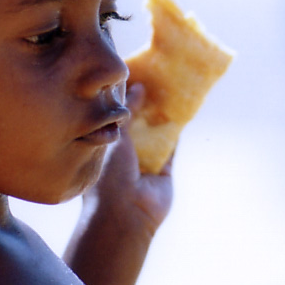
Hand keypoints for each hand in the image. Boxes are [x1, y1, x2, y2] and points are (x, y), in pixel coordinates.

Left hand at [84, 83, 173, 237]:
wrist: (126, 213)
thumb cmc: (108, 175)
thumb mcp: (112, 135)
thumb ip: (124, 111)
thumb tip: (137, 86)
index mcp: (102, 143)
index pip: (112, 114)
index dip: (121, 96)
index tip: (130, 72)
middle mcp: (122, 150)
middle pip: (136, 120)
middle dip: (144, 101)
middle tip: (155, 74)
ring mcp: (143, 159)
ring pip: (155, 131)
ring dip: (162, 113)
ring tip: (171, 86)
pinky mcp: (163, 168)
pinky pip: (172, 145)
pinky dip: (177, 129)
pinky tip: (183, 109)